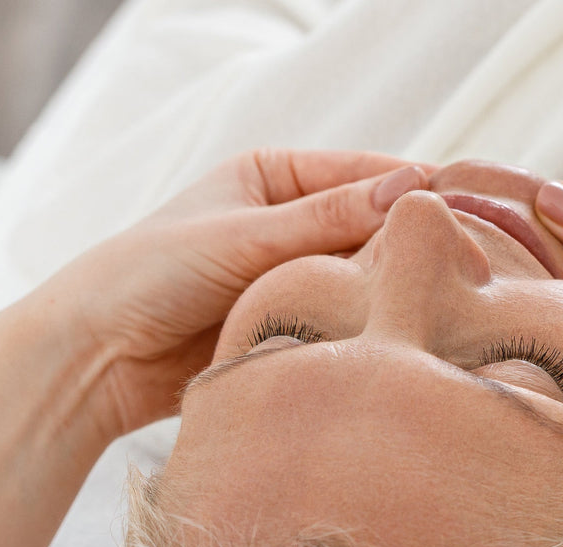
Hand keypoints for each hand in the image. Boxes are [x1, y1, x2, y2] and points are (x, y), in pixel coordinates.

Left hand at [35, 150, 428, 436]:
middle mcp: (288, 222)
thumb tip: (411, 187)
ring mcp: (290, 276)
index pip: (363, 173)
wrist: (96, 356)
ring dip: (387, 291)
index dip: (414, 192)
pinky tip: (395, 338)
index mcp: (273, 176)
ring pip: (360, 278)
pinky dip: (365, 328)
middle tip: (466, 266)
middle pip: (370, 227)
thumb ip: (327, 218)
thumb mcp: (243, 235)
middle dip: (407, 246)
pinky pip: (341, 321)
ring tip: (436, 305)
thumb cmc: (150, 273)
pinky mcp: (290, 324)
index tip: (466, 214)